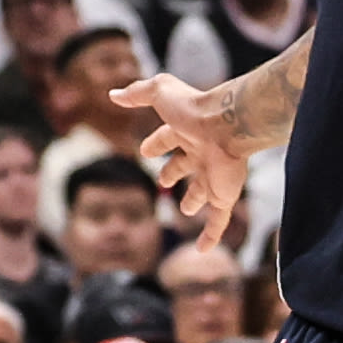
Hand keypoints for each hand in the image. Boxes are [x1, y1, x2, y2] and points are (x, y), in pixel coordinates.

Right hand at [110, 70, 248, 249]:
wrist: (229, 123)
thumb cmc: (193, 108)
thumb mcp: (160, 92)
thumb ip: (138, 92)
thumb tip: (113, 94)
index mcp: (186, 131)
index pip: (168, 139)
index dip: (156, 144)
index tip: (145, 151)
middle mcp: (201, 153)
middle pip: (185, 165)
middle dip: (174, 171)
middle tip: (164, 180)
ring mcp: (214, 175)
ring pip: (203, 192)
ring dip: (194, 199)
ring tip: (186, 209)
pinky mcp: (224, 194)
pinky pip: (218, 219)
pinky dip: (211, 235)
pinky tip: (202, 250)